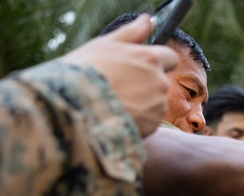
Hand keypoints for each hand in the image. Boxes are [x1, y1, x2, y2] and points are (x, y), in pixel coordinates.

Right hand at [61, 14, 178, 136]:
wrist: (74, 107)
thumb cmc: (85, 72)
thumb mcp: (105, 45)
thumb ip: (132, 33)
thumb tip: (148, 20)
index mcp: (150, 59)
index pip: (169, 58)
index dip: (156, 62)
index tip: (141, 66)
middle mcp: (159, 82)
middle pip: (160, 81)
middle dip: (145, 84)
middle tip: (119, 86)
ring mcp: (158, 105)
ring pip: (156, 102)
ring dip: (142, 103)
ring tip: (116, 101)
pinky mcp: (153, 126)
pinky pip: (149, 121)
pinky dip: (138, 120)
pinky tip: (118, 115)